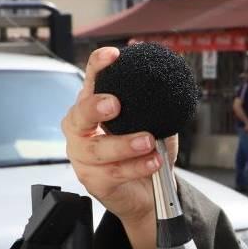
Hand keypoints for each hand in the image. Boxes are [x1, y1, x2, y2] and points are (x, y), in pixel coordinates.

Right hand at [62, 47, 178, 224]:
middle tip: (115, 104)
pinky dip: (135, 166)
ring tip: (148, 141)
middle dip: (95, 106)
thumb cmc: (145, 152)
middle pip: (79, 114)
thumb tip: (168, 84)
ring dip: (124, 144)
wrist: (148, 192)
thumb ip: (155, 106)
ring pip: (97, 148)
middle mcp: (82, 130)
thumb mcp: (153, 123)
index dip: (99, 65)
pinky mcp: (93, 180)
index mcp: (93, 107)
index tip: (113, 55)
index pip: (92, 79)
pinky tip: (152, 161)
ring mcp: (83, 156)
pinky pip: (113, 173)